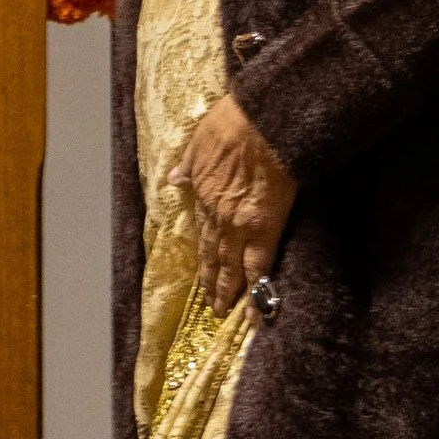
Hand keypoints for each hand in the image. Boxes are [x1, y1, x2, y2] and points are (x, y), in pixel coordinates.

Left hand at [171, 94, 295, 311]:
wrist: (262, 124)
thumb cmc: (233, 123)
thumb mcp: (199, 141)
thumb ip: (189, 165)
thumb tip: (175, 178)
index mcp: (204, 193)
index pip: (203, 231)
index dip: (203, 252)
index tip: (203, 268)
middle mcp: (217, 215)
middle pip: (213, 254)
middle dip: (211, 280)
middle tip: (210, 303)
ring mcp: (239, 227)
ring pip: (230, 267)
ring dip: (226, 291)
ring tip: (223, 311)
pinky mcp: (264, 231)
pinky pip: (257, 270)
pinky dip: (253, 294)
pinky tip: (251, 314)